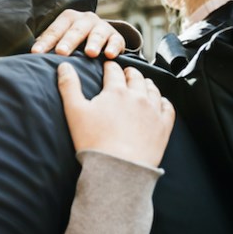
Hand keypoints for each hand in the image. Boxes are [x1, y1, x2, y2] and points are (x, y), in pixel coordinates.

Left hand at [32, 10, 125, 58]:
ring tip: (89, 53)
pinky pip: (116, 41)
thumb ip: (47, 46)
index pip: (54, 30)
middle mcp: (85, 19)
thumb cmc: (73, 43)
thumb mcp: (60, 41)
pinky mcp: (116, 36)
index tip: (36, 53)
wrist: (101, 39)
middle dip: (68, 41)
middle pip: (75, 30)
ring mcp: (102, 27)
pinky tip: (109, 55)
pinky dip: (113, 47)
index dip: (45, 42)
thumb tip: (28, 58)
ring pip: (97, 34)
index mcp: (68, 19)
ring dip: (93, 43)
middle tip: (61, 52)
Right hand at [58, 61, 174, 167]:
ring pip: (153, 90)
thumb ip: (69, 86)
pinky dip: (164, 101)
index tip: (108, 66)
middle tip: (126, 72)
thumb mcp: (74, 111)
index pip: (114, 71)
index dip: (109, 66)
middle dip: (129, 73)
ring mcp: (153, 111)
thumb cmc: (94, 141)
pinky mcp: (163, 126)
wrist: (117, 167)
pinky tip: (161, 102)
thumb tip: (64, 66)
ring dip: (147, 84)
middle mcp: (138, 97)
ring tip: (143, 84)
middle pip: (136, 77)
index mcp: (116, 91)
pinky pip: (168, 108)